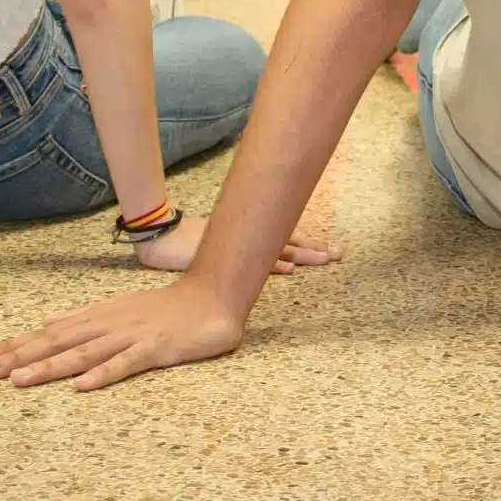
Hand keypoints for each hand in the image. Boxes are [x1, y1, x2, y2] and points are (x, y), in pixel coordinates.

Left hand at [0, 279, 244, 390]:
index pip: (47, 332)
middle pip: (56, 342)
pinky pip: (126, 363)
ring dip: (49, 366)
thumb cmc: (166, 308)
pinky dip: (102, 374)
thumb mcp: (118, 309)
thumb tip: (47, 322)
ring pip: (82, 353)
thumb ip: (84, 319)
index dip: (13, 345)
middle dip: (17, 357)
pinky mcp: (155, 349)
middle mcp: (107, 324)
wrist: (213, 296)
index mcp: (97, 316)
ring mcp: (130, 336)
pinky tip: (81, 386)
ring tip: (17, 379)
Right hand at [130, 213, 342, 273]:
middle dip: (315, 248)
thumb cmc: (184, 241)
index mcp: (248, 232)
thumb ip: (236, 247)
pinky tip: (290, 268)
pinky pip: (256, 262)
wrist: (161, 237)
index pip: (285, 236)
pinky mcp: (228, 258)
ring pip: (280, 249)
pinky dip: (275, 264)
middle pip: (290, 241)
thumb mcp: (217, 241)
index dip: (307, 242)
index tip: (328, 248)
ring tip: (326, 259)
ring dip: (304, 255)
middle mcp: (248, 236)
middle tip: (339, 253)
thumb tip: (251, 259)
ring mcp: (240, 246)